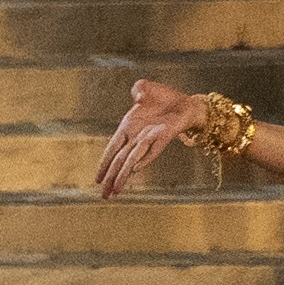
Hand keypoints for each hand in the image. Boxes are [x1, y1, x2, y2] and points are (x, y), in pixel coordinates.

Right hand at [96, 78, 227, 198]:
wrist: (186, 103)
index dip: (104, 163)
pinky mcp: (165, 136)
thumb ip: (138, 89)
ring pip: (133, 160)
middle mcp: (137, 136)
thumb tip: (138, 98)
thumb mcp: (145, 88)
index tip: (97, 179)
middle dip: (111, 178)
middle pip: (120, 160)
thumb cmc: (164, 98)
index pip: (112, 149)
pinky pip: (153, 150)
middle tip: (104, 197)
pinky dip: (144, 159)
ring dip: (124, 175)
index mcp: (128, 127)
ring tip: (116, 192)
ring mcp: (150, 138)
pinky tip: (136, 170)